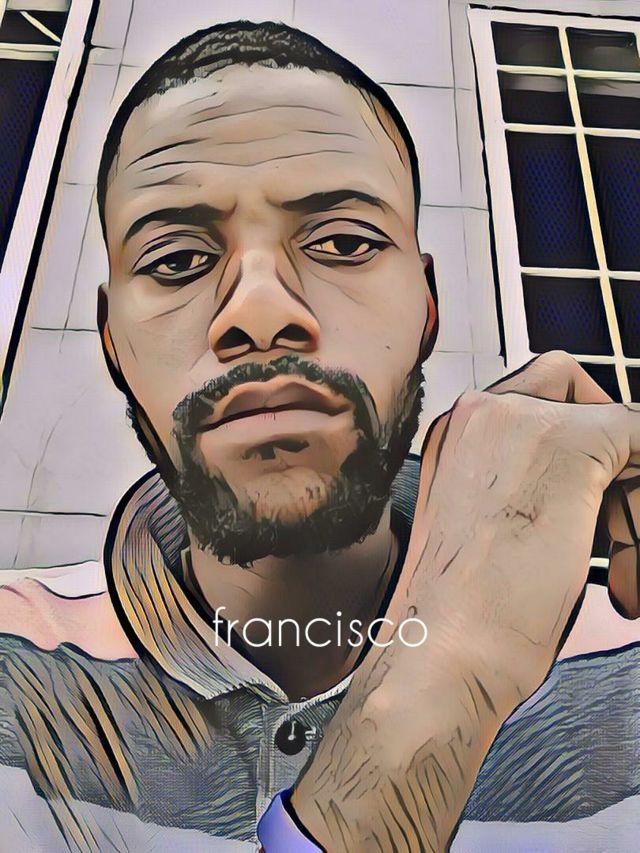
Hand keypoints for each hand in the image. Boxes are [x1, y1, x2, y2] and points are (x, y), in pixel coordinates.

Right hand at [293, 351, 639, 851]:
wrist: (440, 649)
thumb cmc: (459, 616)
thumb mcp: (483, 532)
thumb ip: (522, 489)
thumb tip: (586, 488)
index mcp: (454, 435)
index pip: (534, 404)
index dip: (572, 445)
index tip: (592, 503)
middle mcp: (479, 412)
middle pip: (574, 399)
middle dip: (609, 460)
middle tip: (617, 536)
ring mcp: (522, 420)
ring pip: (617, 426)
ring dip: (631, 497)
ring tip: (625, 577)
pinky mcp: (572, 444)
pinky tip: (628, 569)